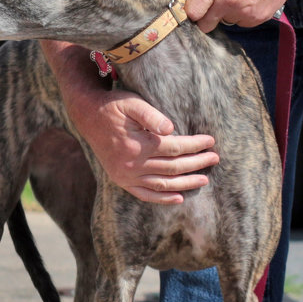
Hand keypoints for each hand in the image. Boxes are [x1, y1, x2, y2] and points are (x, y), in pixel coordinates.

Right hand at [64, 85, 218, 204]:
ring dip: (185, 183)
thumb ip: (151, 115)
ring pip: (162, 184)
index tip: (210, 141)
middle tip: (214, 158)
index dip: (195, 145)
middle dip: (197, 163)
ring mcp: (125, 175)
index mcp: (136, 145)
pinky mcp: (121, 180)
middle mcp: (131, 164)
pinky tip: (179, 197)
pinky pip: (145, 194)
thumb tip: (171, 129)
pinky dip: (162, 198)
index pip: (175, 148)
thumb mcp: (132, 103)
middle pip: (173, 167)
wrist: (87, 116)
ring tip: (204, 179)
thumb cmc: (114, 107)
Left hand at [185, 0, 297, 32]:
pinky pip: (242, 22)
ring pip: (226, 23)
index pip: (192, 13)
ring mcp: (244, 12)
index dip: (192, 10)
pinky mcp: (258, 17)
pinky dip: (243, 13)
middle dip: (206, 17)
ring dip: (227, 13)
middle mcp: (228, 2)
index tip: (196, 5)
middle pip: (206, 25)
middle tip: (213, 3)